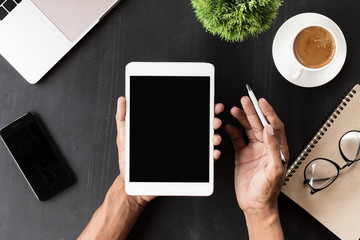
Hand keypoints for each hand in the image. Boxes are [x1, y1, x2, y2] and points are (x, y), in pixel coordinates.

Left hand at [115, 97, 223, 204]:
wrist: (131, 184)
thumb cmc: (129, 161)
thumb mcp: (124, 136)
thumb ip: (124, 118)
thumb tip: (123, 99)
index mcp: (167, 130)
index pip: (187, 115)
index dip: (201, 106)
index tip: (209, 101)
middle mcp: (178, 140)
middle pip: (201, 126)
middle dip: (212, 120)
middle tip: (214, 119)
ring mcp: (184, 153)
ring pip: (205, 142)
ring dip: (214, 137)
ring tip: (214, 137)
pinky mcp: (187, 168)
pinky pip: (203, 163)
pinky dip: (211, 157)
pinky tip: (213, 153)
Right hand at [225, 97, 288, 214]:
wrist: (255, 204)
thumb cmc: (268, 191)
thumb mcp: (274, 170)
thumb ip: (273, 148)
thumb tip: (270, 130)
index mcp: (278, 150)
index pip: (274, 126)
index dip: (268, 112)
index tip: (261, 102)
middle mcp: (266, 148)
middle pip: (259, 124)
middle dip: (252, 111)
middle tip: (245, 101)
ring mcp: (254, 150)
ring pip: (248, 129)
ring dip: (241, 119)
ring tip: (235, 109)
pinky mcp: (243, 155)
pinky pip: (237, 139)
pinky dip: (232, 132)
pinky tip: (229, 127)